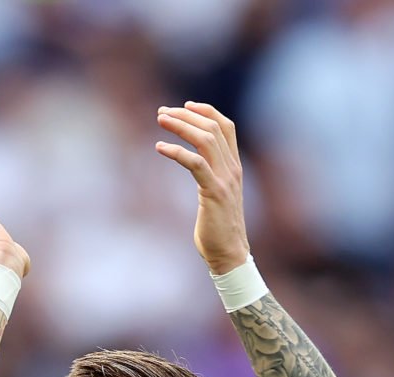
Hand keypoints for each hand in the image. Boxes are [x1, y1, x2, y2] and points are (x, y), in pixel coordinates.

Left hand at [155, 102, 249, 275]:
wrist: (228, 254)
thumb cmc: (217, 229)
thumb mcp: (216, 195)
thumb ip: (210, 176)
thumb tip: (194, 166)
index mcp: (234, 167)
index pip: (226, 127)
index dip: (206, 111)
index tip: (185, 105)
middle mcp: (232, 168)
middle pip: (212, 128)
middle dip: (186, 115)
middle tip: (162, 113)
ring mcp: (225, 179)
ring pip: (205, 139)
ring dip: (181, 126)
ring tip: (160, 121)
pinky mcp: (214, 192)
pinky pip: (195, 163)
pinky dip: (176, 152)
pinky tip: (159, 148)